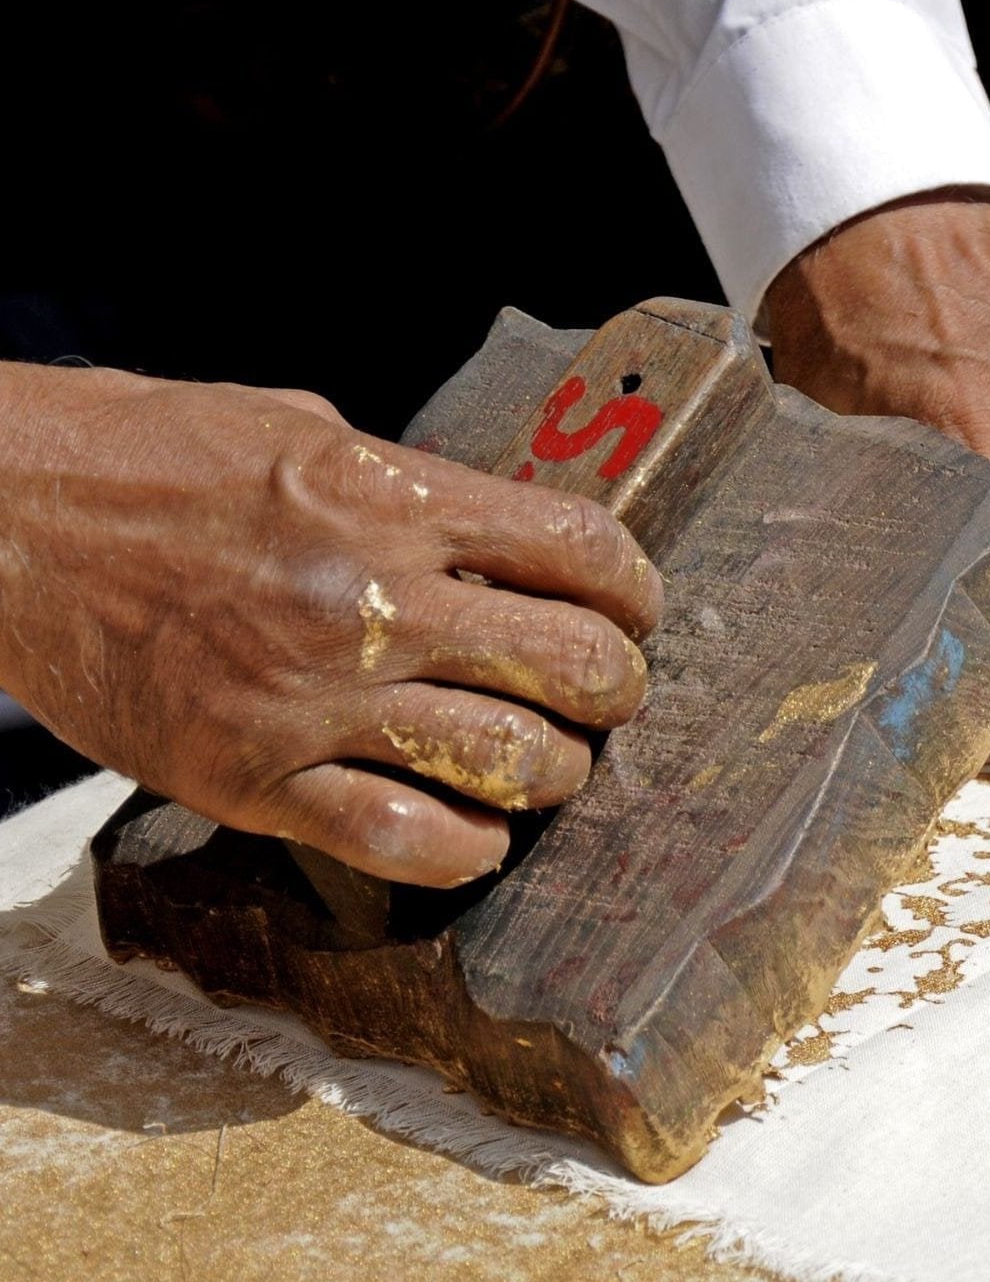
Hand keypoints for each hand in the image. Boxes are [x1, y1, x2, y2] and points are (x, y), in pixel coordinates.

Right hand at [0, 363, 660, 883]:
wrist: (6, 515)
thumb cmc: (154, 458)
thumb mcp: (306, 431)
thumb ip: (415, 492)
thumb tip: (509, 538)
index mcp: (388, 497)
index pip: (579, 547)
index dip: (634, 589)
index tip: (634, 609)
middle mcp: (367, 597)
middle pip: (570, 663)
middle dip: (618, 689)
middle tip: (611, 695)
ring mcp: (310, 697)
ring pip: (506, 762)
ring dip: (557, 773)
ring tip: (551, 766)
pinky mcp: (249, 777)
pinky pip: (400, 839)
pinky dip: (465, 849)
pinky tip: (476, 834)